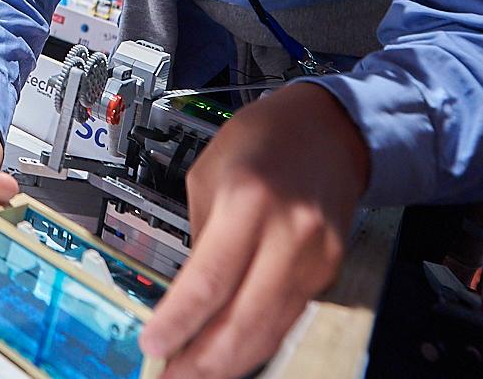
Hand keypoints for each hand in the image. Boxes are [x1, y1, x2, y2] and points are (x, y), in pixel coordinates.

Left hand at [140, 83, 367, 377]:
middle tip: (171, 377)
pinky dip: (256, 341)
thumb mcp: (209, 173)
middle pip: (244, 320)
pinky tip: (231, 353)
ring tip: (194, 374)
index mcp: (247, 200)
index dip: (179, 323)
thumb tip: (185, 294)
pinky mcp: (328, 271)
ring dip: (230, 362)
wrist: (329, 128)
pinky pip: (287, 318)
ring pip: (269, 330)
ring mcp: (314, 257)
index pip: (209, 281)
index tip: (153, 345)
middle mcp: (287, 233)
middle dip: (204, 361)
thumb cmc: (263, 139)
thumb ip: (199, 234)